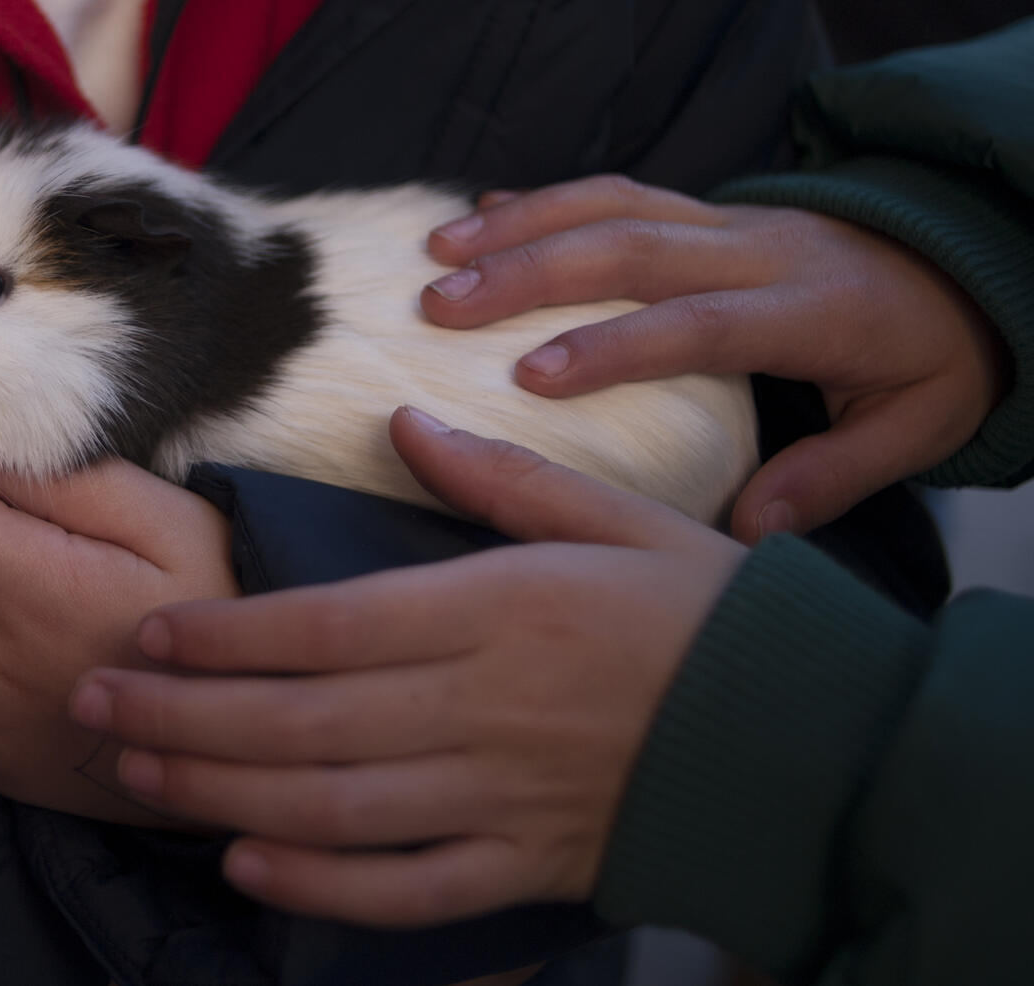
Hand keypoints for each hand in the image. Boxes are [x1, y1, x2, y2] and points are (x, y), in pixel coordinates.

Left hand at [67, 407, 745, 926]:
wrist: (803, 736)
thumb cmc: (703, 615)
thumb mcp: (613, 521)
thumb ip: (497, 478)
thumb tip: (403, 421)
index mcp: (495, 609)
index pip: (326, 622)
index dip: (223, 631)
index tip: (144, 627)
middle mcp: (479, 705)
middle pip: (300, 716)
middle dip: (184, 710)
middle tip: (93, 698)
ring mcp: (497, 794)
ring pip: (331, 803)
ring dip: (222, 789)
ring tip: (139, 769)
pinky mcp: (520, 862)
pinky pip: (405, 885)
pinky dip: (319, 883)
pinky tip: (246, 864)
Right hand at [422, 175, 1008, 541]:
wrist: (962, 265)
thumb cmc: (929, 358)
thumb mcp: (914, 429)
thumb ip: (832, 477)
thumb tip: (748, 529)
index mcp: (810, 312)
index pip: (702, 322)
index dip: (616, 344)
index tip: (531, 377)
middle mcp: (760, 253)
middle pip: (636, 247)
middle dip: (531, 271)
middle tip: (443, 305)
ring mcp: (729, 223)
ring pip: (615, 205)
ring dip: (520, 224)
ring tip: (438, 253)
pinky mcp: (708, 213)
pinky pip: (620, 193)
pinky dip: (546, 199)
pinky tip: (481, 214)